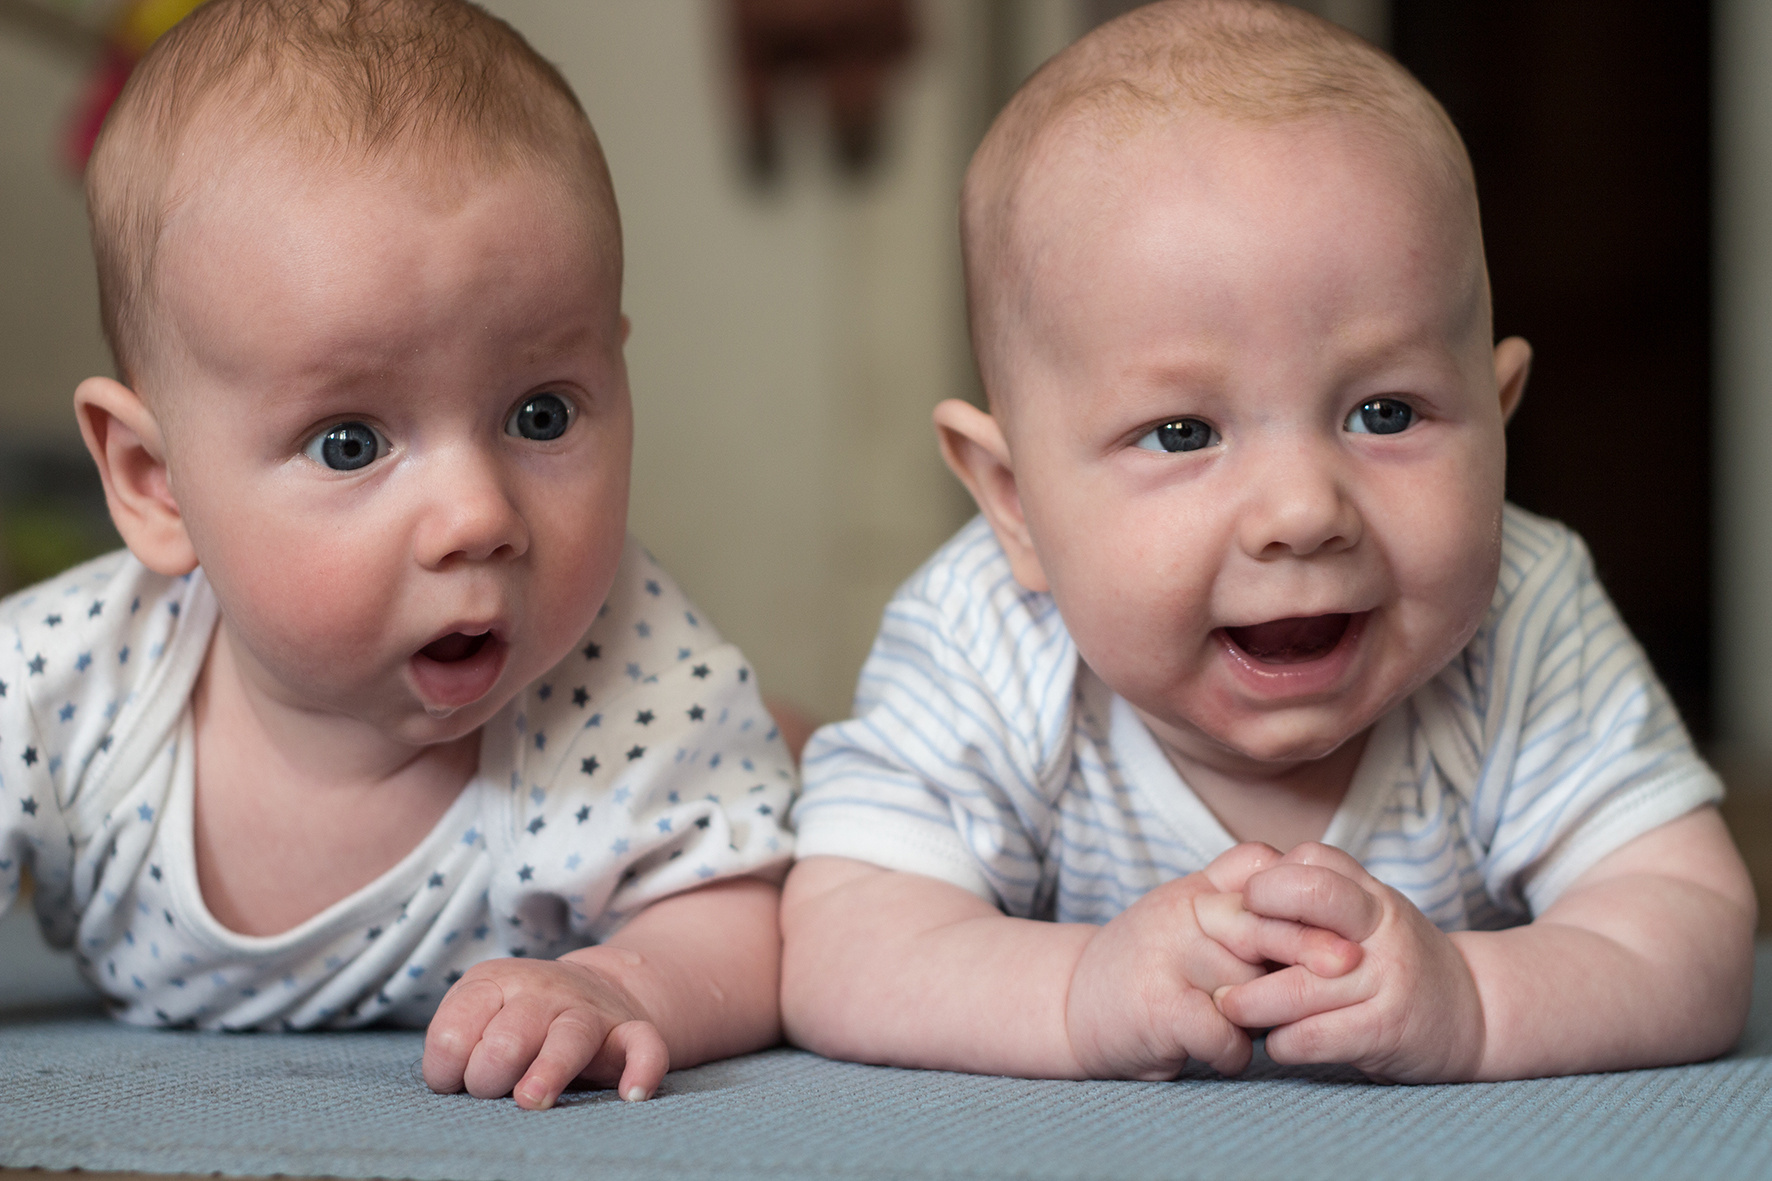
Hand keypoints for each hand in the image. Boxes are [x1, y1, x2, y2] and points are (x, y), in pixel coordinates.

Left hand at [422, 955, 669, 1108]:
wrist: (593, 988)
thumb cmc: (518, 1019)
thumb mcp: (479, 1013)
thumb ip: (457, 1042)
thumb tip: (452, 1082)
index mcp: (494, 983)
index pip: (452, 1034)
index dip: (447, 1072)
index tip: (456, 1081)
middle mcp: (541, 991)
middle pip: (505, 1042)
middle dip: (489, 1080)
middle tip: (498, 1090)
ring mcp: (588, 1010)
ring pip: (568, 1039)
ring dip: (548, 1071)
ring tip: (532, 1100)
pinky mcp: (628, 1031)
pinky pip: (644, 1045)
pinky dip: (643, 1068)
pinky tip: (632, 1094)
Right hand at [1064, 842, 1362, 1079]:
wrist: (1068, 1004)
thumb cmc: (1147, 967)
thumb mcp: (1188, 918)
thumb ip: (1240, 904)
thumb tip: (1322, 905)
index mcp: (1194, 890)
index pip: (1258, 870)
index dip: (1303, 892)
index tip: (1347, 918)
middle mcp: (1180, 913)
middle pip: (1262, 923)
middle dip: (1311, 946)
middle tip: (1353, 965)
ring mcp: (1166, 956)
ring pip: (1247, 986)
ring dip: (1265, 1016)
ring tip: (1260, 1029)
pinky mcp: (1155, 1004)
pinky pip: (1219, 1029)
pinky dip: (1230, 1051)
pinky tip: (1224, 1054)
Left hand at [1206, 842, 1484, 1082]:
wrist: (1477, 1014)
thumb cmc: (1396, 961)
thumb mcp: (1368, 917)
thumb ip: (1317, 903)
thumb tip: (1233, 897)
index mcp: (1373, 895)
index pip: (1314, 861)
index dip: (1267, 879)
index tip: (1238, 905)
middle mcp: (1383, 929)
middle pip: (1310, 899)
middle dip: (1254, 921)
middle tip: (1220, 947)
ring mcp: (1387, 980)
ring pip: (1302, 983)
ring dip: (1251, 999)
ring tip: (1228, 1006)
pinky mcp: (1386, 1031)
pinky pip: (1318, 1035)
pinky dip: (1284, 1041)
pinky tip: (1273, 1043)